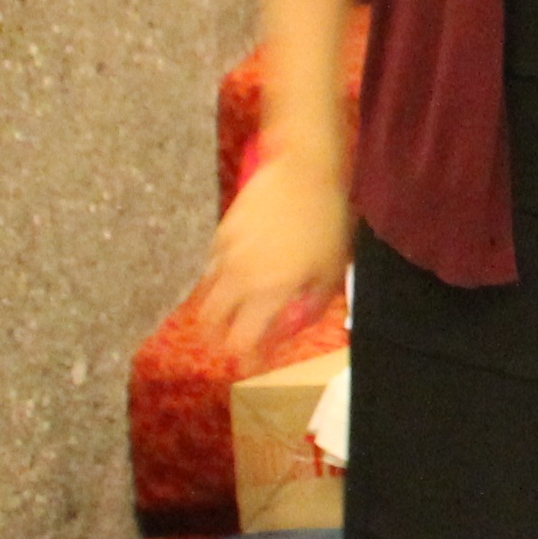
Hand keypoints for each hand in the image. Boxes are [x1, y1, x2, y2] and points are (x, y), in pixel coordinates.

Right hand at [193, 145, 349, 366]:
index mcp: (268, 292)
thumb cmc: (327, 220)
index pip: (243, 341)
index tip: (252, 365)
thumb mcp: (331, 268)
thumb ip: (312, 302)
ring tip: (229, 317)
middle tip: (232, 344)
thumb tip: (295, 324)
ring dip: (215, 313)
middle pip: (211, 324)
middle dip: (219, 340)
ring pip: (205, 297)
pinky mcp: (219, 235)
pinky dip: (217, 282)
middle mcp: (239, 279)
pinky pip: (210, 268)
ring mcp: (224, 255)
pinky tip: (232, 280)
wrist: (302, 173)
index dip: (245, 360)